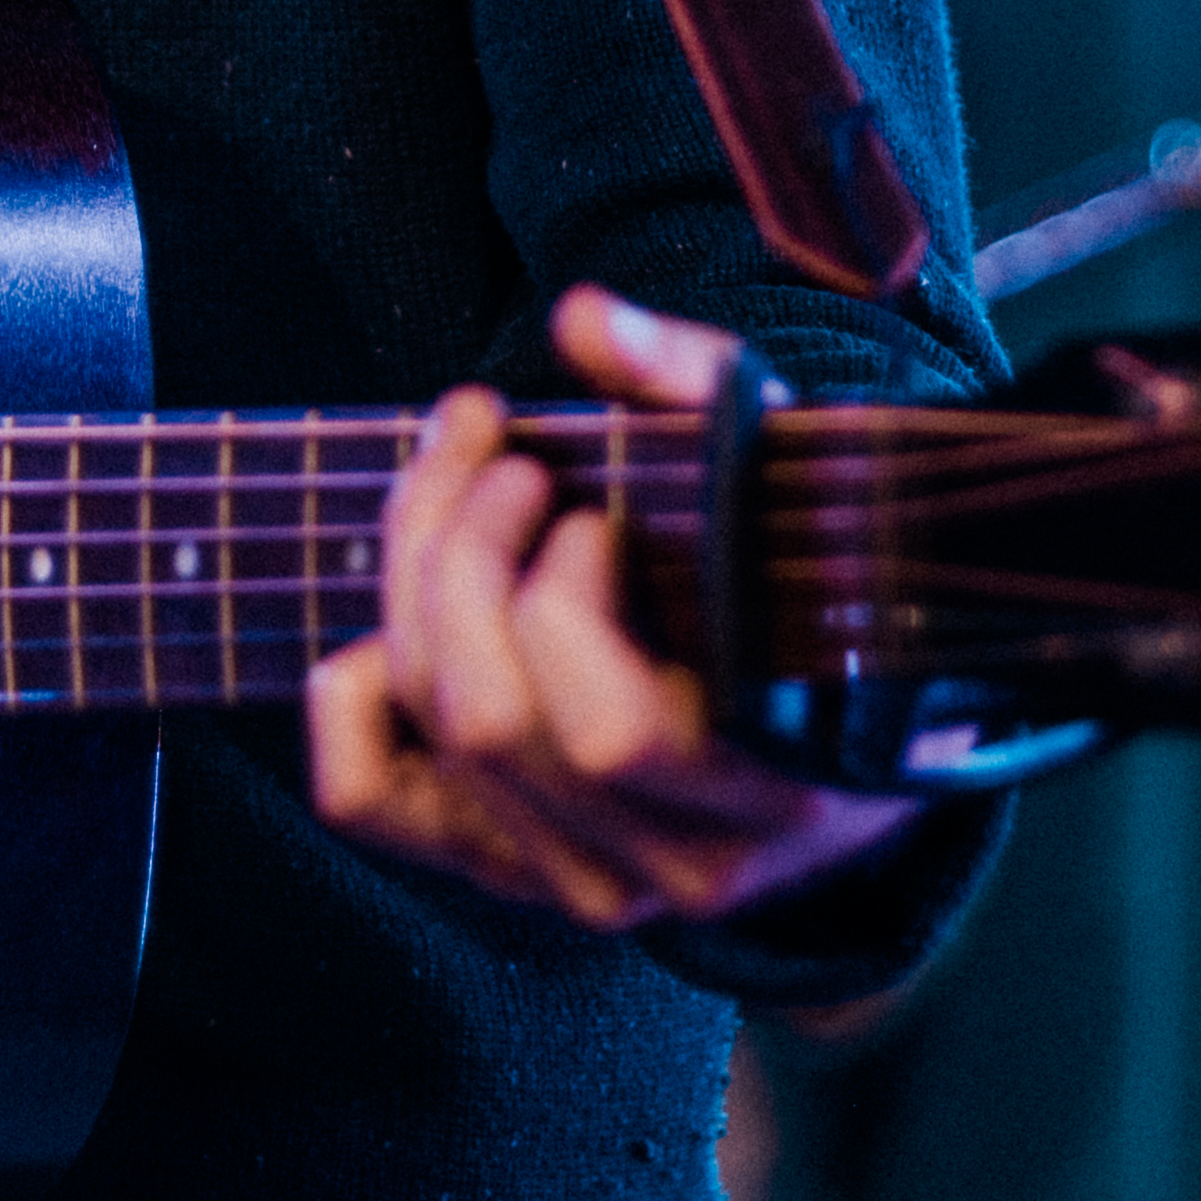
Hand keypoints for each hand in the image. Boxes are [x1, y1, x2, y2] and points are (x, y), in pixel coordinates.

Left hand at [307, 290, 920, 932]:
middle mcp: (681, 863)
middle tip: (502, 459)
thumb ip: (699, 385)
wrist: (852, 710)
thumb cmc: (815, 573)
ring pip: (434, 736)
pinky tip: (399, 610)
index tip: (589, 506)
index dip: (561, 598)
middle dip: (465, 554)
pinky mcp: (508, 868)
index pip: (610, 734)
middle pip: (489, 718)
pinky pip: (366, 795)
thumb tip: (583, 319)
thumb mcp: (787, 472)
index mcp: (775, 785)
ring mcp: (591, 881)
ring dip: (418, 585)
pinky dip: (348, 693)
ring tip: (467, 493)